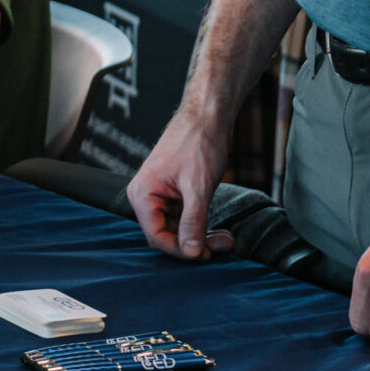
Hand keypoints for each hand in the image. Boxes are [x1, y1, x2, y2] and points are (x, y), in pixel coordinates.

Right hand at [125, 106, 231, 260]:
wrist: (208, 116)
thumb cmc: (198, 143)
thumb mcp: (198, 186)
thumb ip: (193, 221)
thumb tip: (190, 253)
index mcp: (142, 194)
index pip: (156, 237)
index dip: (180, 249)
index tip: (205, 254)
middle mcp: (147, 197)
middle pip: (167, 236)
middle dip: (195, 244)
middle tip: (223, 246)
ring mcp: (161, 196)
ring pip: (179, 230)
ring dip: (202, 237)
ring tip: (227, 239)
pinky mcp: (175, 195)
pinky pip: (185, 220)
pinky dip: (202, 226)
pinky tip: (220, 230)